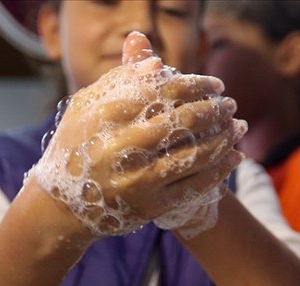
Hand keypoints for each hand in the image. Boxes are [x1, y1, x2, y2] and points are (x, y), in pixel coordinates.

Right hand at [29, 31, 244, 235]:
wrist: (62, 208)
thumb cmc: (75, 150)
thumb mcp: (84, 111)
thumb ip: (118, 83)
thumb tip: (156, 63)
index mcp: (103, 119)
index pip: (159, 93)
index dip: (192, 85)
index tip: (214, 84)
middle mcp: (120, 149)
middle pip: (180, 122)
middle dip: (213, 111)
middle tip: (230, 105)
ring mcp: (137, 180)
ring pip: (193, 154)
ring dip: (222, 138)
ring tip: (237, 126)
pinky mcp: (149, 206)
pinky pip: (194, 185)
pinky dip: (219, 169)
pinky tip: (234, 156)